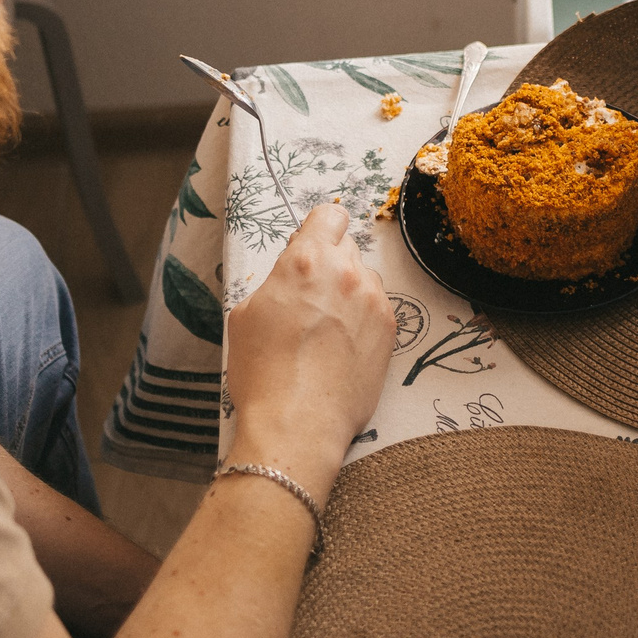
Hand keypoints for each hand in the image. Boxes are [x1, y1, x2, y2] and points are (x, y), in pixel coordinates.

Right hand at [222, 204, 394, 479]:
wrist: (298, 423)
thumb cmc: (262, 372)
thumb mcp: (246, 314)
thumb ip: (277, 279)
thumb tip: (294, 272)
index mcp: (307, 260)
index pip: (330, 215)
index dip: (319, 229)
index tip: (311, 246)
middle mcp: (347, 272)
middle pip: (347, 247)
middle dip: (331, 264)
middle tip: (310, 298)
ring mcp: (374, 300)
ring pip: (364, 278)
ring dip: (349, 291)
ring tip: (326, 329)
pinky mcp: (391, 329)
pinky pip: (377, 307)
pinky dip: (363, 319)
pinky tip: (342, 347)